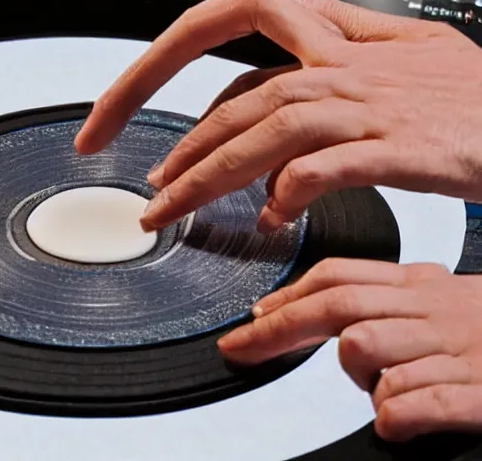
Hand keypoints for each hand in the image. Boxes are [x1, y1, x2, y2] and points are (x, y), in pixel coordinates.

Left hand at [74, 0, 481, 233]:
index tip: (124, 112)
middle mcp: (343, 64)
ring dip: (209, 173)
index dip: (160, 67)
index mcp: (334, 37)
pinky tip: (272, 217)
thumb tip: (268, 167)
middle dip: (179, 147)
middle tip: (148, 193)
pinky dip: (291, 190)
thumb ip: (318, 105)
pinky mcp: (400, 144)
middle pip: (238, 99)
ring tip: (171, 211)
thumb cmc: (460, 100)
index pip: (222, 32)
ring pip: (267, 130)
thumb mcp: (383, 76)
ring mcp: (371, 102)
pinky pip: (326, 164)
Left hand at [217, 259, 481, 441]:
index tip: (255, 316)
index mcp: (417, 285)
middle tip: (240, 348)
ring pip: (364, 349)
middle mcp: (427, 310)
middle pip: (336, 307)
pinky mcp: (478, 392)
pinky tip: (397, 422)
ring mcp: (452, 349)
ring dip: (357, 376)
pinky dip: (393, 414)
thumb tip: (335, 324)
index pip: (338, 276)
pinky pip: (412, 401)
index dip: (289, 295)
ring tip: (382, 390)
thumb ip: (387, 302)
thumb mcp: (439, 299)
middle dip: (278, 329)